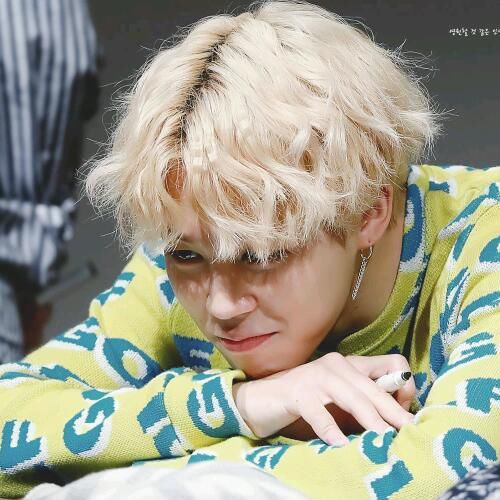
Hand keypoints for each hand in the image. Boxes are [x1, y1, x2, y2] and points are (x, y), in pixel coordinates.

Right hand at [233, 353, 415, 445]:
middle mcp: (338, 365)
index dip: (404, 387)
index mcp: (352, 364)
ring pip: (353, 398)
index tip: (404, 414)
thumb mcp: (341, 399)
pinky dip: (331, 430)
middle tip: (410, 433)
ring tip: (384, 442)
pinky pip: (320, 413)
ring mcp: (317, 376)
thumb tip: (398, 423)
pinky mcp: (298, 392)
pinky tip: (340, 445)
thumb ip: (365, 403)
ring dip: (372, 421)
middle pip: (375, 387)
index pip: (391, 364)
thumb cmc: (307, 402)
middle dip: (394, 412)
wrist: (263, 398)